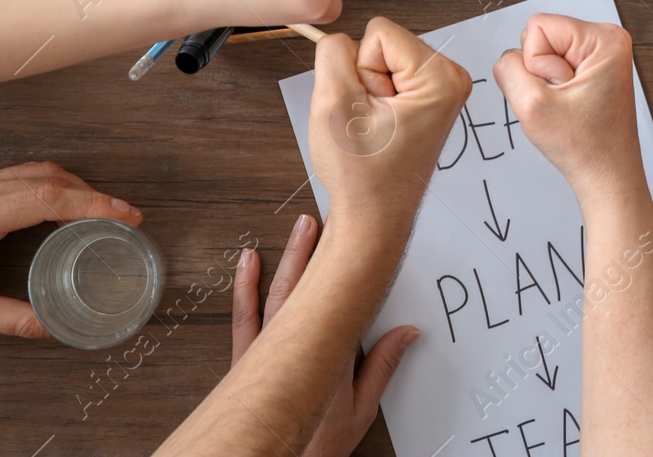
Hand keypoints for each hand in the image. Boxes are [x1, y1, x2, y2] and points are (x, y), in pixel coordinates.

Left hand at [231, 215, 416, 455]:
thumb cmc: (314, 442)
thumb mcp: (361, 409)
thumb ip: (383, 367)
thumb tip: (407, 334)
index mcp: (328, 352)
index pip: (342, 297)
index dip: (348, 264)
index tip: (357, 237)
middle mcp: (295, 344)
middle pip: (310, 285)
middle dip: (319, 248)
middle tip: (327, 217)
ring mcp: (267, 348)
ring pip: (279, 292)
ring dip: (290, 257)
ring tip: (300, 228)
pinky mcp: (246, 358)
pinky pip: (244, 314)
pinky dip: (245, 286)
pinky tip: (249, 263)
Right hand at [310, 17, 472, 226]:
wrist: (373, 215)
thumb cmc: (361, 173)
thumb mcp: (333, 103)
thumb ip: (332, 53)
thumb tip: (338, 37)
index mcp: (441, 77)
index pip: (379, 32)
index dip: (360, 69)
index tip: (369, 108)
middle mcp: (450, 78)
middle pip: (383, 42)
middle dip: (365, 78)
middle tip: (370, 121)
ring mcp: (441, 89)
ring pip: (382, 58)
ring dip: (367, 90)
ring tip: (374, 126)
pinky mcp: (428, 97)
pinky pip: (387, 75)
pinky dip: (374, 99)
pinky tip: (379, 127)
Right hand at [493, 15, 643, 205]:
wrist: (607, 178)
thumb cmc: (586, 147)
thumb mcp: (531, 105)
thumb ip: (507, 69)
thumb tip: (506, 58)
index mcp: (604, 39)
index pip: (537, 26)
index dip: (535, 63)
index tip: (558, 92)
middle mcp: (607, 40)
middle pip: (540, 36)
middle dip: (539, 72)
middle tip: (562, 102)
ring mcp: (600, 56)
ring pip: (543, 53)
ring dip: (543, 83)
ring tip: (565, 107)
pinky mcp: (592, 70)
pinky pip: (552, 66)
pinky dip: (551, 89)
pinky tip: (567, 108)